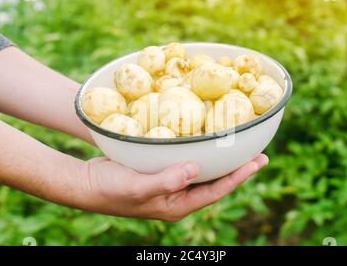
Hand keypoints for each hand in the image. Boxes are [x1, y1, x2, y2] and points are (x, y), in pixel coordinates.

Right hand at [78, 154, 268, 220]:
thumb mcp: (137, 186)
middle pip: (215, 183)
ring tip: (240, 147)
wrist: (86, 183)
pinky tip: (207, 141)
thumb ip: (166, 181)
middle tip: (260, 153)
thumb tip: (195, 169)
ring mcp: (170, 184)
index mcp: (177, 205)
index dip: (238, 177)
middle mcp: (178, 197)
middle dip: (238, 169)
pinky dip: (201, 152)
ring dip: (222, 160)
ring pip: (204, 172)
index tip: (258, 162)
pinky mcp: (162, 172)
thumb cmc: (110, 188)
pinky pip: (188, 161)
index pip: (215, 192)